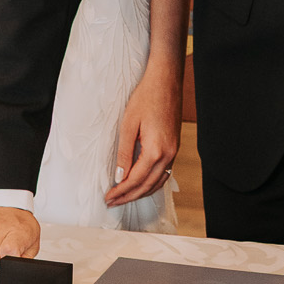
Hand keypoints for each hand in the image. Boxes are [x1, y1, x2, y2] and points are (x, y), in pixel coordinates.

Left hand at [105, 61, 180, 206]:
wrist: (166, 81)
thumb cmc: (146, 97)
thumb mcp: (129, 124)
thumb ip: (125, 153)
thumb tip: (120, 176)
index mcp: (155, 150)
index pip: (135, 180)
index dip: (120, 191)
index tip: (108, 197)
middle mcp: (168, 155)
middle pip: (147, 185)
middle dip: (129, 196)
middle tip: (112, 202)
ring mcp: (174, 152)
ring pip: (158, 182)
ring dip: (141, 192)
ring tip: (124, 197)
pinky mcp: (174, 147)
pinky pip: (164, 173)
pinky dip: (152, 184)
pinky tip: (142, 185)